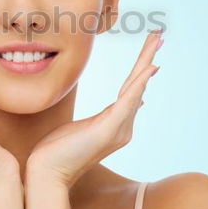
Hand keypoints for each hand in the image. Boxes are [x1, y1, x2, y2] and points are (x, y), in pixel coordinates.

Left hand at [26, 30, 163, 188]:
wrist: (47, 173)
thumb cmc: (58, 151)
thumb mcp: (84, 128)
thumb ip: (104, 117)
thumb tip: (126, 105)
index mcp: (116, 124)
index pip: (131, 88)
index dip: (141, 68)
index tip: (151, 50)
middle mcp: (123, 126)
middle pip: (137, 84)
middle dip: (148, 57)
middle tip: (160, 35)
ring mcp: (118, 129)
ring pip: (135, 87)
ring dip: (146, 61)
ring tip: (157, 41)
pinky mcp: (108, 129)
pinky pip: (127, 101)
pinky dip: (140, 83)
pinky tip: (150, 68)